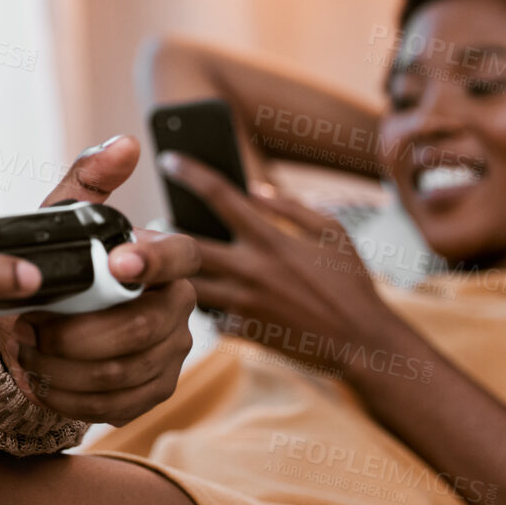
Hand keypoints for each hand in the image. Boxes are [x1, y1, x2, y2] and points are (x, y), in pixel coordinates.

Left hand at [0, 135, 198, 424]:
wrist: (41, 323)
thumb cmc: (59, 264)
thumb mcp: (63, 217)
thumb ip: (89, 180)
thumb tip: (125, 144)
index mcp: (166, 258)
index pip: (183, 256)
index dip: (154, 261)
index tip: (118, 263)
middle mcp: (179, 306)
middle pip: (142, 328)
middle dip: (75, 332)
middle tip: (28, 325)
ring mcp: (170, 353)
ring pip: (122, 372)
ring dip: (62, 365)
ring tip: (25, 349)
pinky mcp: (152, 391)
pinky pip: (115, 406)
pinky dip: (67, 396)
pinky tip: (39, 380)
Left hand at [159, 151, 400, 375]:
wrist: (363, 344)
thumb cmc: (351, 284)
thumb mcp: (332, 234)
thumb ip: (291, 208)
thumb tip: (255, 189)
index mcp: (271, 240)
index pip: (221, 196)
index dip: (191, 173)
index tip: (169, 160)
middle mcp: (251, 270)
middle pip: (187, 246)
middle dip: (158, 234)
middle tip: (143, 225)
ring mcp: (244, 303)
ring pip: (187, 285)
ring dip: (166, 273)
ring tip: (154, 262)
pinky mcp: (243, 331)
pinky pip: (207, 317)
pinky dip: (196, 305)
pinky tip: (186, 297)